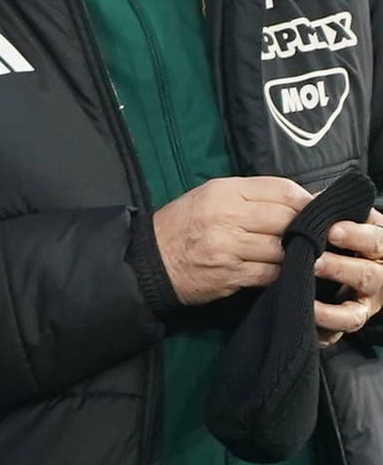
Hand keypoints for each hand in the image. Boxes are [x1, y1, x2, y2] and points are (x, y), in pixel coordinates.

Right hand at [153, 176, 312, 304]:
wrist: (150, 260)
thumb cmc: (184, 225)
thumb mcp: (210, 197)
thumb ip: (252, 197)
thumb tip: (302, 201)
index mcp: (222, 191)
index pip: (281, 190)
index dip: (306, 200)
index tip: (314, 209)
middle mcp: (226, 216)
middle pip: (287, 218)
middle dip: (304, 227)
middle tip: (310, 233)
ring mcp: (228, 247)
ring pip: (283, 247)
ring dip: (295, 252)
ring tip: (296, 252)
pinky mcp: (231, 274)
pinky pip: (271, 273)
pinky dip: (282, 272)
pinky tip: (280, 269)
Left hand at [317, 209, 382, 345]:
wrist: (343, 266)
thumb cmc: (342, 236)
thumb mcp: (345, 219)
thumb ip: (333, 211)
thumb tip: (316, 200)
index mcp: (380, 249)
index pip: (378, 242)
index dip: (358, 236)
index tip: (332, 230)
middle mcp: (378, 279)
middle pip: (369, 276)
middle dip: (341, 268)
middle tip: (315, 261)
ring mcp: (364, 305)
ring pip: (355, 313)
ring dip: (330, 308)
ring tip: (306, 296)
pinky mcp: (347, 323)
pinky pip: (337, 334)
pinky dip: (323, 329)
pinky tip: (305, 318)